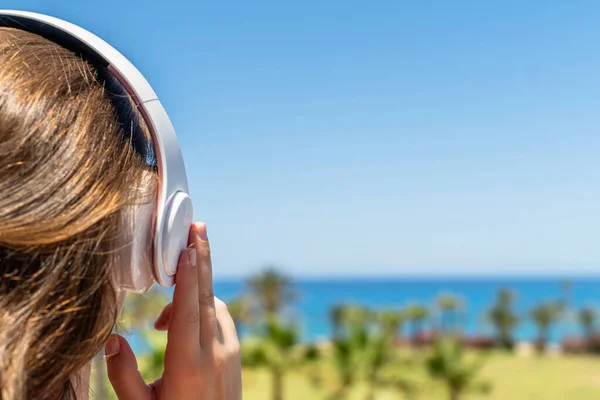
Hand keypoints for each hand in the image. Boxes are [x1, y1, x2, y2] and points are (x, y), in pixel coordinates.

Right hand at [105, 222, 241, 399]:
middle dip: (202, 259)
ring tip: (165, 306)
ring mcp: (231, 351)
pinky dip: (202, 307)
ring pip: (213, 305)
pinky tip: (182, 321)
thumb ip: (124, 376)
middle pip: (206, 297)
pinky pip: (220, 317)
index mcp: (189, 366)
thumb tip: (112, 339)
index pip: (187, 313)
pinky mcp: (236, 352)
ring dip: (193, 290)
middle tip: (198, 227)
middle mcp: (215, 353)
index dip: (187, 279)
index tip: (187, 249)